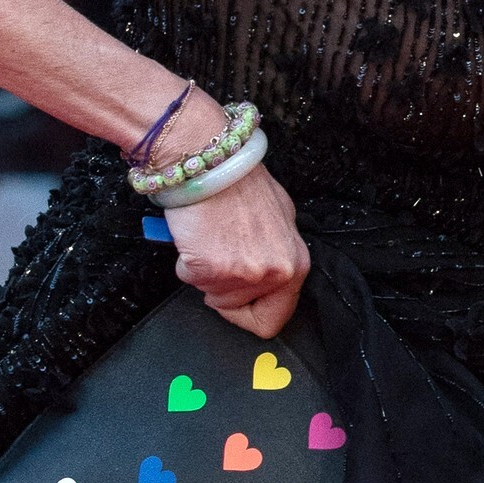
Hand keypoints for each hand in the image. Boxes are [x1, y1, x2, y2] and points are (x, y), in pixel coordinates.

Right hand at [166, 164, 310, 338]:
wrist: (213, 163)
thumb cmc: (241, 186)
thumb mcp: (278, 221)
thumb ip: (276, 254)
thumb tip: (267, 278)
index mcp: (296, 262)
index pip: (275, 319)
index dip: (251, 314)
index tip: (240, 301)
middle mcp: (276, 271)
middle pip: (241, 313)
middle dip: (225, 290)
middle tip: (223, 258)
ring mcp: (245, 273)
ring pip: (212, 295)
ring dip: (206, 271)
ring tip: (212, 238)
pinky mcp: (212, 269)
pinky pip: (189, 278)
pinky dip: (187, 260)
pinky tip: (198, 236)